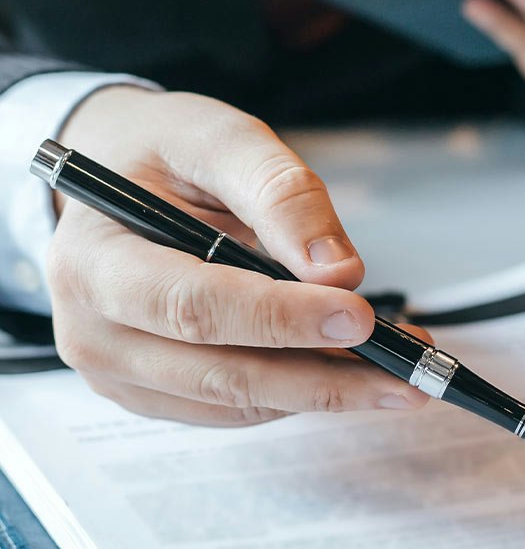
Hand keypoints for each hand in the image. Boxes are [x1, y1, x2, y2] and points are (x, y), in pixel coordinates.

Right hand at [47, 86, 430, 425]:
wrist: (117, 181)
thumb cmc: (165, 154)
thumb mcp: (220, 139)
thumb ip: (280, 194)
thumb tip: (338, 269)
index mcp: (93, 259)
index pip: (193, 306)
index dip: (280, 319)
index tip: (358, 316)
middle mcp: (92, 329)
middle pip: (220, 374)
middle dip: (324, 376)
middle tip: (407, 371)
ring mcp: (119, 371)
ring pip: (237, 401)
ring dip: (326, 390)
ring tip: (401, 369)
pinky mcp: (153, 392)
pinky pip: (236, 408)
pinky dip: (301, 390)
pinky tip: (354, 367)